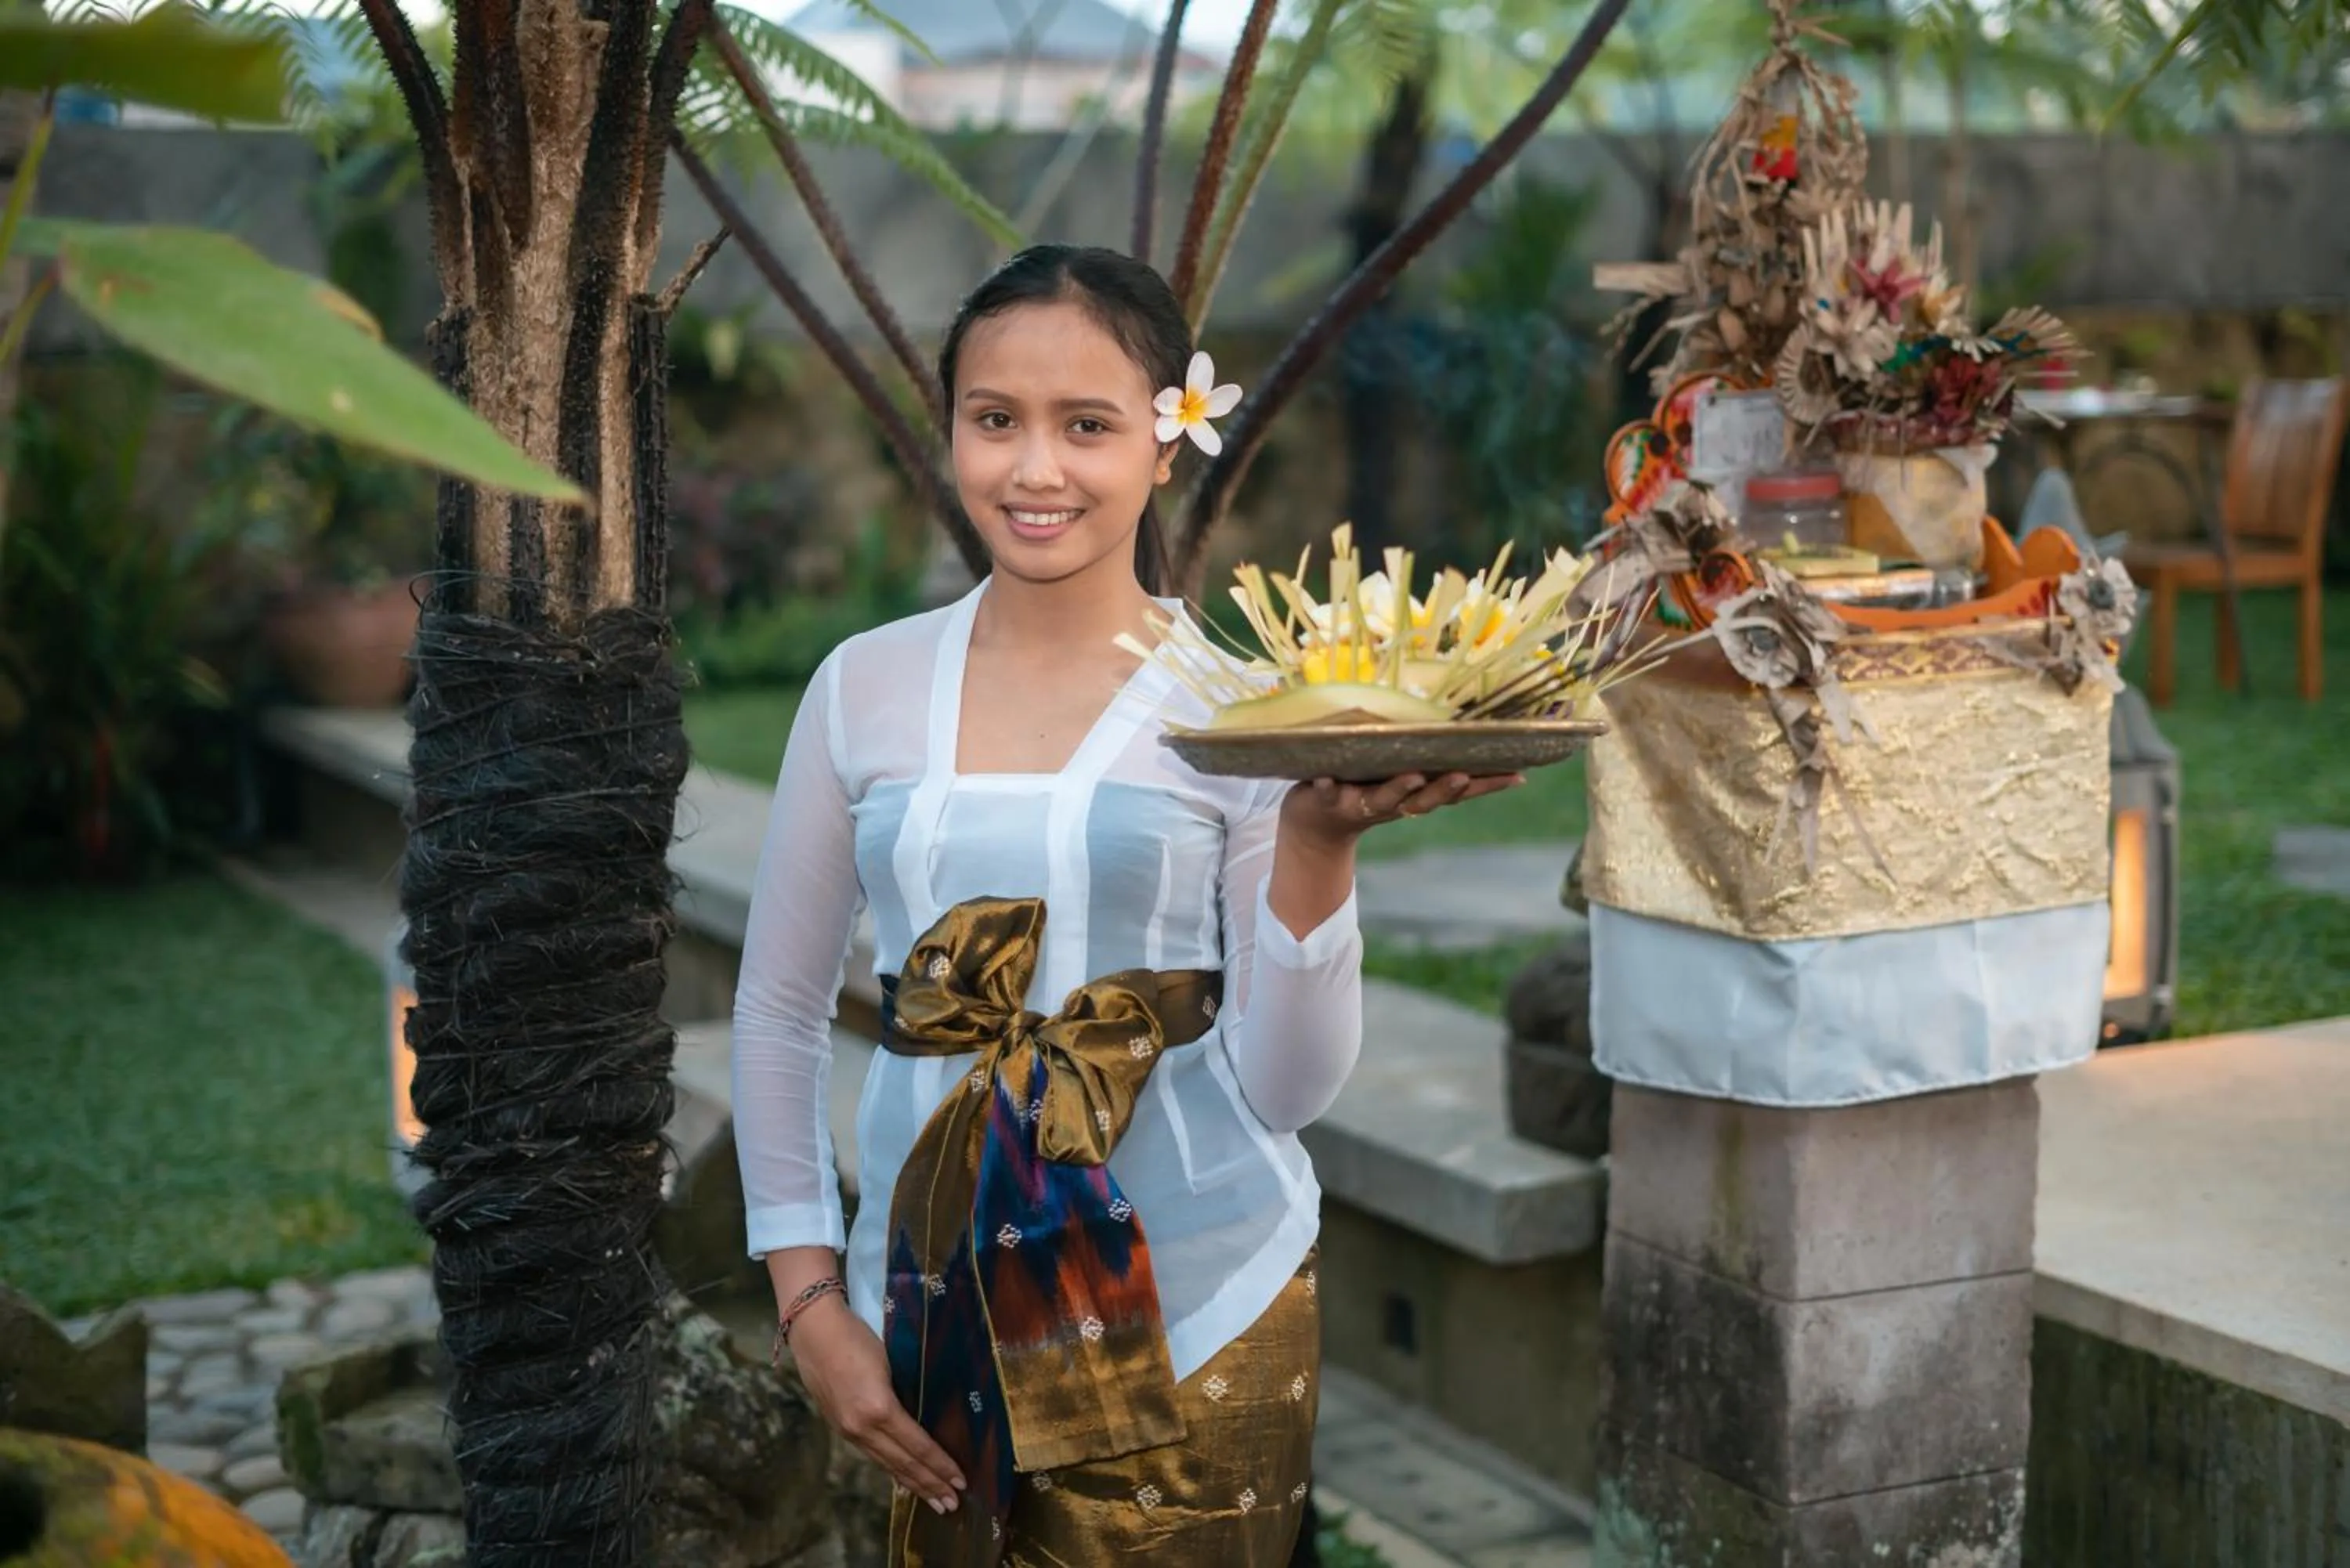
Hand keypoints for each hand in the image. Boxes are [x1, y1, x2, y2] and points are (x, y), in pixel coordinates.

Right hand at [787, 1296, 965, 1513]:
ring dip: (912, 1484)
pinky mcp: (840, 1428)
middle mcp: (862, 1427)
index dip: (940, 1466)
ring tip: (933, 1501)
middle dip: (930, 1485)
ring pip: (886, 1464)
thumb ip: (905, 1395)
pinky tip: (902, 1481)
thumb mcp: (891, 1363)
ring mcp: (848, 1430)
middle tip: (952, 1505)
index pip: (917, 1446)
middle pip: (903, 1463)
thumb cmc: (857, 1338)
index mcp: (879, 1409)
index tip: (960, 1481)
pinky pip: (872, 1456)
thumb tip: (926, 1420)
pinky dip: (890, 1471)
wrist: (814, 1332)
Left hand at [1281, 771, 1524, 846]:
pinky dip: (1326, 787)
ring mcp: (1360, 803)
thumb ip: (1430, 760)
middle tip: (1463, 776)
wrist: (1316, 824)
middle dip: (1445, 789)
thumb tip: (1466, 734)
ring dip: (1398, 790)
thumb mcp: (1404, 774)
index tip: (1517, 776)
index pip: (1458, 791)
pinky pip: (1326, 793)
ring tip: (1410, 776)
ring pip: (1383, 799)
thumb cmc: (1368, 788)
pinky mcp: (1326, 801)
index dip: (1488, 785)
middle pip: (1425, 800)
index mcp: (1417, 794)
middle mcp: (1395, 803)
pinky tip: (1322, 780)